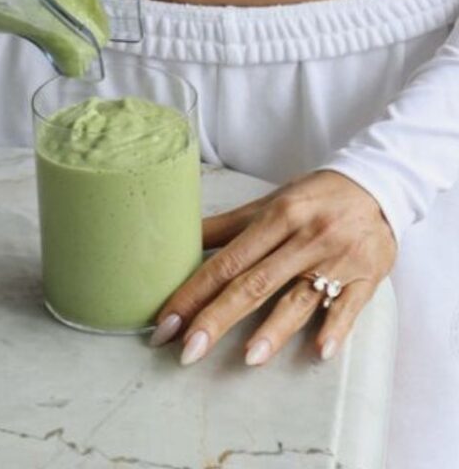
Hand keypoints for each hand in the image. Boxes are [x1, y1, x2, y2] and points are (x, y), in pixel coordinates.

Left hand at [150, 170, 396, 366]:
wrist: (377, 186)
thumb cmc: (313, 198)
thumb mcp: (269, 204)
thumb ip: (226, 226)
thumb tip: (178, 239)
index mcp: (277, 217)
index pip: (227, 261)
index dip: (194, 292)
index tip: (167, 323)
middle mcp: (304, 238)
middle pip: (255, 283)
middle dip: (218, 318)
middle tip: (188, 351)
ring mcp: (337, 259)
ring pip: (300, 297)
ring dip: (275, 329)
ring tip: (249, 358)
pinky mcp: (367, 276)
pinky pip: (350, 305)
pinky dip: (336, 327)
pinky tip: (321, 350)